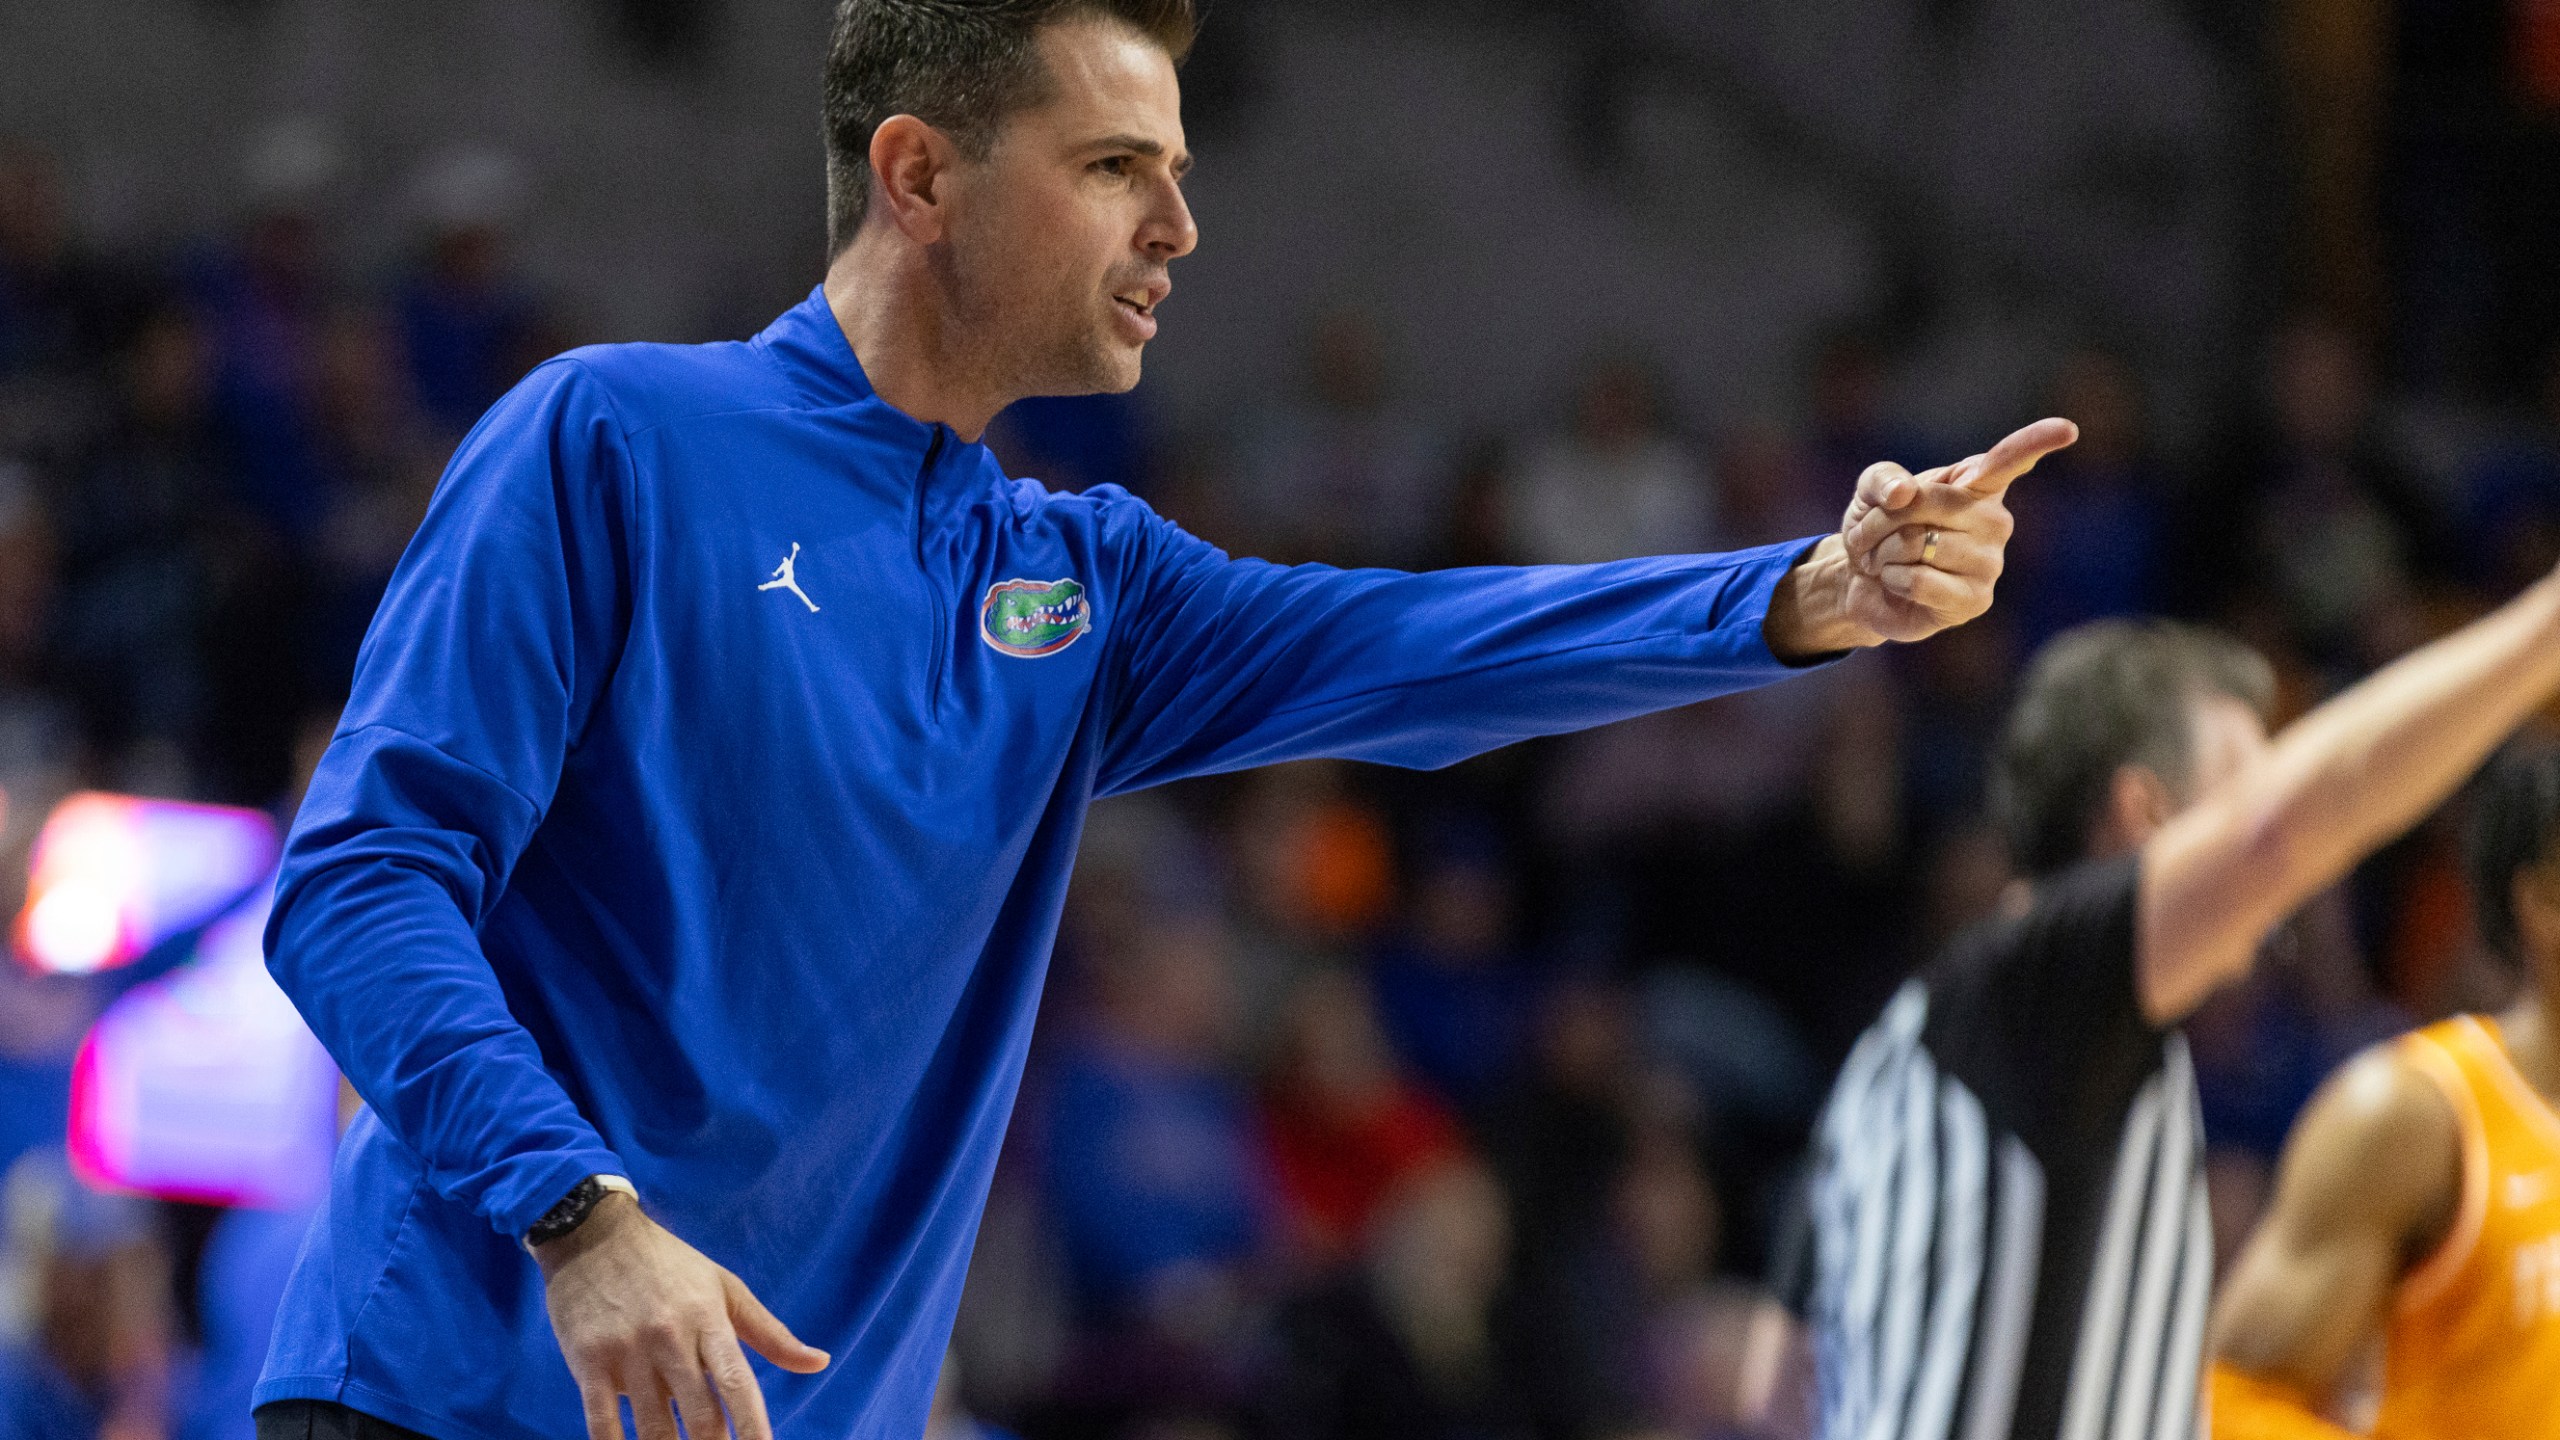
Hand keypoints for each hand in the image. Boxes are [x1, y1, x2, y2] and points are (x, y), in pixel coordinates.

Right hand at [535, 1192, 829, 1439]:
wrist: (593, 1234)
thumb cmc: (669, 1265)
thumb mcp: (725, 1288)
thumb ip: (770, 1333)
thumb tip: (820, 1363)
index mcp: (708, 1319)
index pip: (737, 1383)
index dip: (753, 1426)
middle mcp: (670, 1337)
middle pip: (699, 1415)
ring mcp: (626, 1350)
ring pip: (652, 1427)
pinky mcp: (587, 1360)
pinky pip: (600, 1420)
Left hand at [1766, 417, 2076, 656]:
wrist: (1863, 583)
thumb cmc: (1878, 529)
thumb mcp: (1870, 492)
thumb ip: (1883, 480)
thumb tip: (1903, 494)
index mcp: (1977, 484)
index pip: (2009, 459)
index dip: (2036, 442)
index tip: (2067, 429)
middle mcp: (1995, 520)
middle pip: (1932, 502)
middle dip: (1883, 518)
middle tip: (1873, 534)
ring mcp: (1990, 563)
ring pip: (1919, 543)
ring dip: (1884, 552)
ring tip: (1889, 561)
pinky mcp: (1976, 600)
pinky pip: (1920, 580)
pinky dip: (1894, 580)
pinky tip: (1900, 584)